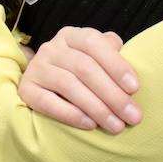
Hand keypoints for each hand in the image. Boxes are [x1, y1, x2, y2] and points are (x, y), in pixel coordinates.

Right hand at [18, 27, 141, 132]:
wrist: (46, 86)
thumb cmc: (81, 73)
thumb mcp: (97, 58)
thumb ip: (112, 54)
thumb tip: (127, 59)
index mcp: (71, 35)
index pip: (94, 42)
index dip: (116, 64)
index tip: (135, 88)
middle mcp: (52, 47)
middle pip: (84, 67)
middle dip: (112, 94)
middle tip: (133, 116)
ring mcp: (37, 67)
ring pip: (69, 85)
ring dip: (97, 108)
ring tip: (116, 126)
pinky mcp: (27, 89)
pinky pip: (48, 102)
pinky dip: (71, 114)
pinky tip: (90, 125)